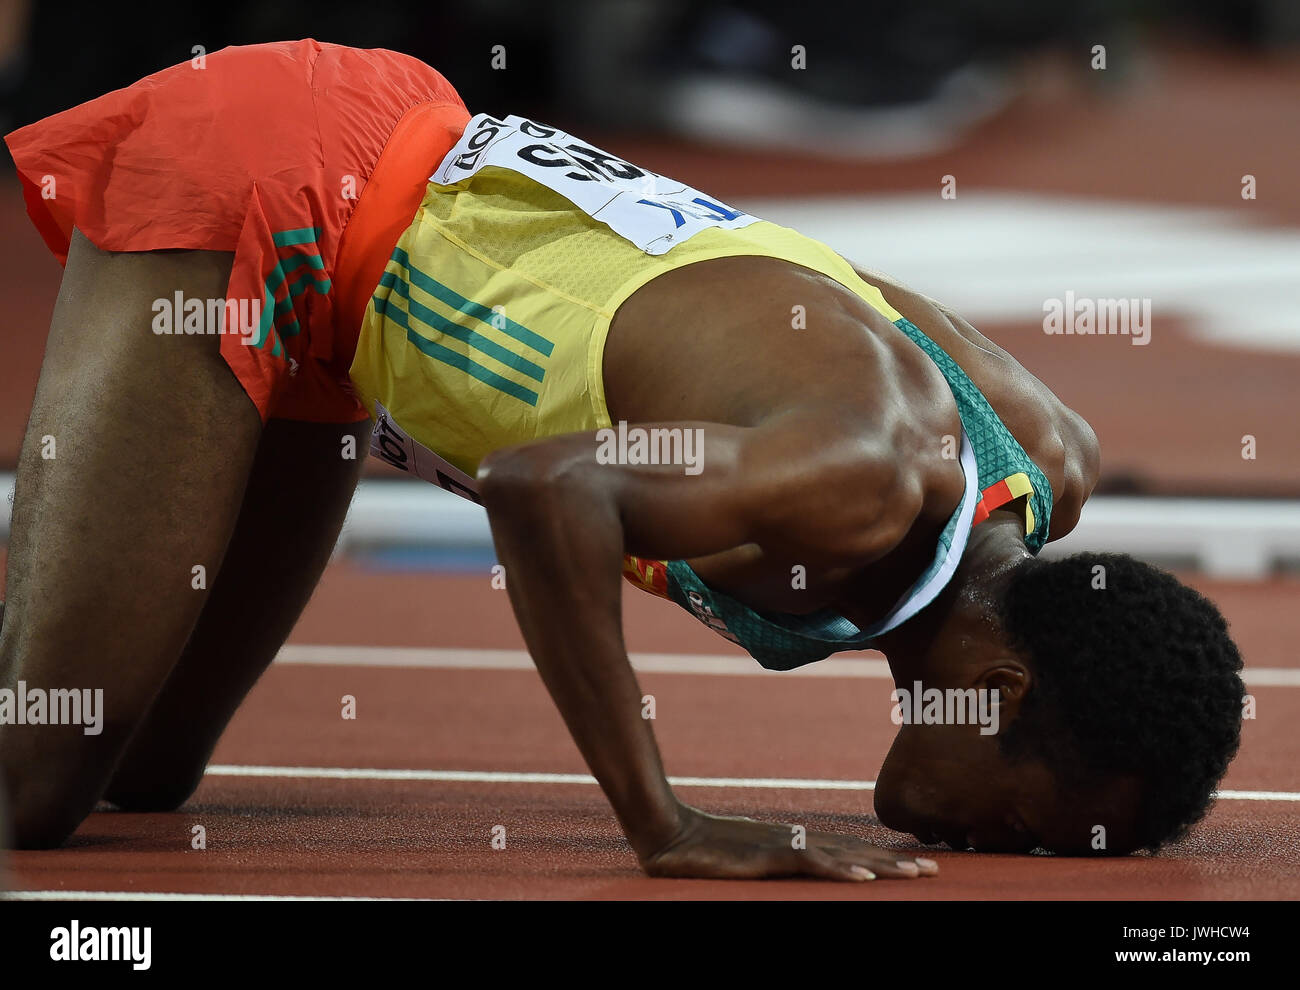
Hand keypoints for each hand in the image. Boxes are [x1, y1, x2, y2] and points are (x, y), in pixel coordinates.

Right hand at [639, 804, 938, 880]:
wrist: (667, 833)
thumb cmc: (700, 849)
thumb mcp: (745, 859)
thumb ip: (771, 862)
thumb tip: (793, 866)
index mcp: (793, 842)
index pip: (847, 850)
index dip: (882, 858)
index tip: (916, 866)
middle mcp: (795, 840)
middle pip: (855, 850)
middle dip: (895, 861)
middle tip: (935, 870)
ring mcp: (783, 845)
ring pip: (843, 854)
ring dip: (881, 865)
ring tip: (914, 875)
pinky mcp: (767, 854)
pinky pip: (811, 862)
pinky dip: (840, 869)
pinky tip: (864, 877)